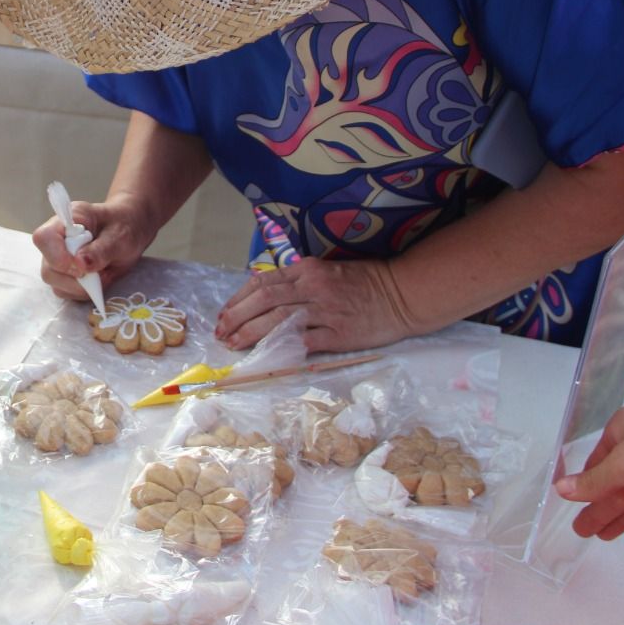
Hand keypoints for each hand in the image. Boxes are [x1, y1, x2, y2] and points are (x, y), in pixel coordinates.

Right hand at [32, 193, 154, 300]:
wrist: (129, 231)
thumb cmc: (124, 227)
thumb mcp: (119, 236)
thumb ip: (101, 249)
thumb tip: (80, 264)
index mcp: (66, 221)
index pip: (44, 238)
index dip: (57, 257)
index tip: (81, 267)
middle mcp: (56, 241)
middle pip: (48, 268)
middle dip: (74, 278)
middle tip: (100, 273)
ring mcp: (56, 259)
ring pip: (55, 283)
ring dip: (80, 287)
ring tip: (102, 274)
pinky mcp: (63, 275)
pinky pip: (65, 291)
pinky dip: (83, 292)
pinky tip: (98, 279)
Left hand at [214, 257, 410, 351]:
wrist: (402, 294)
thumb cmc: (364, 282)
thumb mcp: (326, 271)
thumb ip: (297, 282)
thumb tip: (265, 298)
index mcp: (307, 269)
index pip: (262, 282)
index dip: (238, 299)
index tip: (224, 314)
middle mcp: (313, 287)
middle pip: (265, 301)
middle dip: (237, 317)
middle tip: (221, 333)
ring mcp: (326, 311)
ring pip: (279, 321)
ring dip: (251, 333)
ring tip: (234, 344)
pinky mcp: (339, 334)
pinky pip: (305, 342)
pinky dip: (283, 348)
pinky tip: (265, 355)